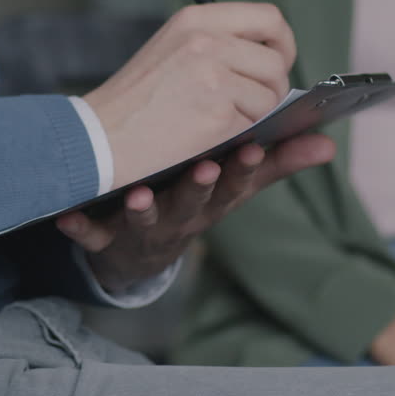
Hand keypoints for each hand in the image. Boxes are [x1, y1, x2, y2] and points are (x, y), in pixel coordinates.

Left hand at [56, 134, 334, 292]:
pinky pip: (92, 235)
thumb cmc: (192, 204)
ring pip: (146, 220)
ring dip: (144, 210)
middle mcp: (182, 217)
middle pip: (194, 204)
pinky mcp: (106, 238)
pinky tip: (67, 218)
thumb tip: (327, 144)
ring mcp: (144, 230)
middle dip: (201, 187)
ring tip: (138, 194)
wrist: (136, 252)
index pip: (236, 184)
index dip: (245, 168)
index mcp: (214, 201)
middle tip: (207, 165)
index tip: (255, 145)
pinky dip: (80, 229)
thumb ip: (277, 163)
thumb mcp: (235, 190)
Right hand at [83, 3, 296, 188]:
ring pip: (269, 96)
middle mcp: (207, 41)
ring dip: (252, 114)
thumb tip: (275, 55)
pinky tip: (204, 135)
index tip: (276, 63)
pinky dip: (237, 135)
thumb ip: (219, 41)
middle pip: (275, 61)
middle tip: (246, 104)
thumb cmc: (135, 101)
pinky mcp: (216, 114)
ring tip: (212, 119)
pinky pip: (254, 124)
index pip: (269, 18)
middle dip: (270, 88)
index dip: (282, 44)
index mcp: (196, 20)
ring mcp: (213, 77)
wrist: (98, 138)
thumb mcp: (171, 48)